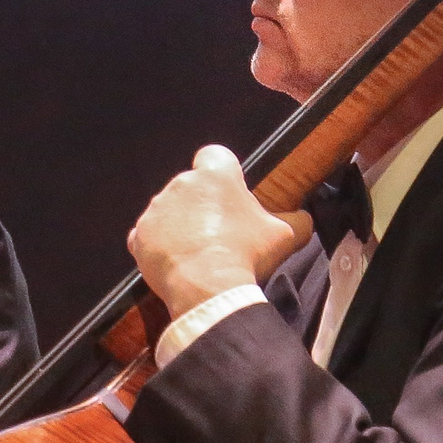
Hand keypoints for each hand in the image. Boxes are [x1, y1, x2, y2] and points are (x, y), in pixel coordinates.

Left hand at [128, 145, 310, 315]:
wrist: (209, 287)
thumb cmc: (246, 254)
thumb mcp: (286, 235)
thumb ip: (296, 219)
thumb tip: (302, 219)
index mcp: (215, 174)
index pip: (215, 155)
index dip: (224, 172)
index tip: (231, 194)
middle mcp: (181, 184)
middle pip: (191, 186)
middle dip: (202, 203)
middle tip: (219, 231)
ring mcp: (157, 209)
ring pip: (169, 210)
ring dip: (180, 224)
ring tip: (199, 250)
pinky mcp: (139, 235)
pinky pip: (148, 235)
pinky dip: (159, 245)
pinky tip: (177, 259)